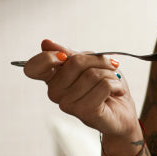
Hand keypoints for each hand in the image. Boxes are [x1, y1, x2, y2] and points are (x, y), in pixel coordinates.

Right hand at [22, 39, 137, 137]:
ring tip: (113, 82)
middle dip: (99, 61)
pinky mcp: (84, 111)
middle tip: (110, 67)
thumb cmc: (105, 86)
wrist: (122, 112)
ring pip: (92, 74)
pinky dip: (116, 84)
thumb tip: (46, 43)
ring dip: (110, 74)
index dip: (47, 57)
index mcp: (52, 79)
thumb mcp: (89, 63)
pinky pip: (103, 85)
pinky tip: (117, 91)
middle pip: (75, 62)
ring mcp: (67, 104)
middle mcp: (55, 93)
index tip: (65, 56)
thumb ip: (69, 54)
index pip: (33, 67)